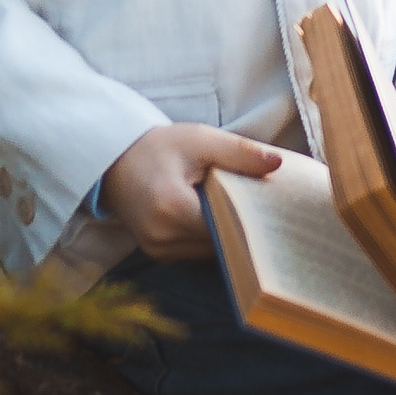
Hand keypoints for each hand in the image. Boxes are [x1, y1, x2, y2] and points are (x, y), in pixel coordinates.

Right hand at [99, 123, 281, 261]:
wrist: (117, 161)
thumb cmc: (161, 147)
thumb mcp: (201, 139)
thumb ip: (240, 152)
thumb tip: (278, 164)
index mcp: (172, 207)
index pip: (227, 224)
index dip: (252, 217)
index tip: (275, 206)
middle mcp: (161, 236)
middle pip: (221, 241)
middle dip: (243, 225)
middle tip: (268, 208)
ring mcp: (157, 250)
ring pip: (211, 251)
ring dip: (227, 233)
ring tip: (243, 209)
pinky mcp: (158, 255)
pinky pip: (196, 252)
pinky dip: (210, 237)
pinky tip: (220, 217)